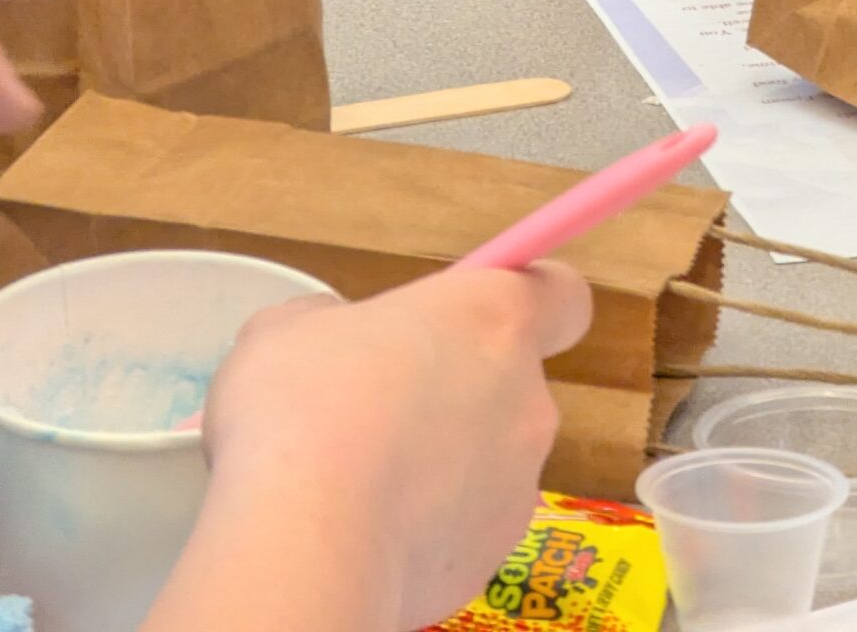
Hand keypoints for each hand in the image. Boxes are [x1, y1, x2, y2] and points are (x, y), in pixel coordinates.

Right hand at [154, 263, 592, 631]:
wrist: (309, 544)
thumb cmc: (306, 408)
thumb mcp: (294, 327)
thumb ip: (342, 323)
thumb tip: (342, 345)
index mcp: (493, 319)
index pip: (562, 297)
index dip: (530, 300)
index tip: (476, 313)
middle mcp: (526, 400)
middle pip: (511, 383)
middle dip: (456, 390)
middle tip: (380, 403)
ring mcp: (517, 487)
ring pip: (487, 460)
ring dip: (440, 461)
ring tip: (360, 478)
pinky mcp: (491, 560)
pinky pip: (464, 525)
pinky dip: (427, 525)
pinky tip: (364, 529)